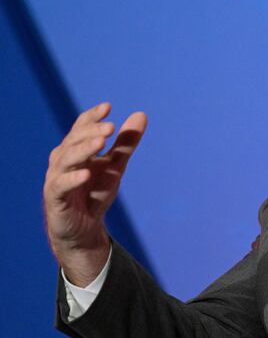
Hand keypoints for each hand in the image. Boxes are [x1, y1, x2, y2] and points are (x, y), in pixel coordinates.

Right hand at [43, 102, 146, 285]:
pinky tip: (86, 173)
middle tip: (110, 127)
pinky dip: (72, 178)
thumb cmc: (94, 194)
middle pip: (73, 140)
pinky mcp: (55, 200)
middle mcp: (62, 162)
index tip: (108, 107)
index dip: (91, 117)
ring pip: (65, 159)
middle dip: (90, 132)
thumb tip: (141, 114)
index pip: (80, 128)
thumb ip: (125, 144)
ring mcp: (56, 180)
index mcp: (75, 151)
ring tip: (101, 142)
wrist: (84, 230)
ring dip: (83, 150)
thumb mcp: (115, 167)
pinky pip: (60, 186)